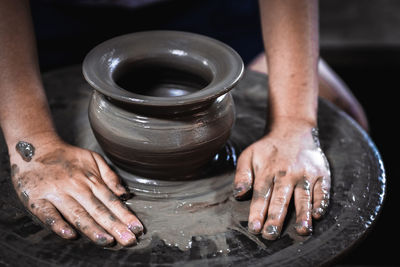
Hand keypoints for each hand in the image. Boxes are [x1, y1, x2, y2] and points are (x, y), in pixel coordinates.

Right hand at [9, 136, 142, 245]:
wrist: (35, 147)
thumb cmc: (68, 157)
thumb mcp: (93, 159)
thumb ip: (110, 176)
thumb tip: (124, 194)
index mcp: (90, 179)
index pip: (111, 201)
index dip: (125, 215)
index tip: (137, 228)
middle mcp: (76, 187)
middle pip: (98, 210)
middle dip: (115, 226)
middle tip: (129, 240)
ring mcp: (56, 194)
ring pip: (77, 214)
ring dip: (93, 229)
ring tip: (108, 241)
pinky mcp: (37, 200)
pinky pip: (48, 215)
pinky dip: (58, 225)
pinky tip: (70, 235)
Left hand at [233, 119, 329, 239]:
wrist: (293, 130)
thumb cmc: (268, 149)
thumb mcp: (249, 156)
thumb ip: (242, 175)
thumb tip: (238, 194)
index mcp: (267, 171)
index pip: (261, 195)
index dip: (257, 212)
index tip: (254, 228)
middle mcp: (286, 173)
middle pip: (280, 198)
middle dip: (276, 217)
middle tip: (271, 235)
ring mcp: (305, 174)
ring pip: (303, 196)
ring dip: (303, 214)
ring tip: (302, 231)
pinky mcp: (321, 174)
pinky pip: (322, 190)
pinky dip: (321, 202)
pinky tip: (318, 215)